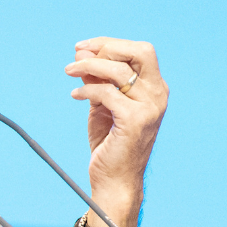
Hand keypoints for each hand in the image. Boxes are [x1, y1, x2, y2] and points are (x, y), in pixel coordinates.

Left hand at [65, 37, 167, 226]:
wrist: (114, 181)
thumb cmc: (110, 145)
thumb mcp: (103, 107)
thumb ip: (98, 82)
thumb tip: (83, 55)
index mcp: (154, 88)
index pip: (140, 51)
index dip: (110, 44)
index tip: (82, 47)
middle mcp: (157, 95)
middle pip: (139, 51)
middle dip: (105, 47)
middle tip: (78, 54)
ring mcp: (149, 108)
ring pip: (118, 71)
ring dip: (87, 67)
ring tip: (68, 72)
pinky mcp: (134, 122)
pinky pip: (106, 93)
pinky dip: (86, 91)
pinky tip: (74, 96)